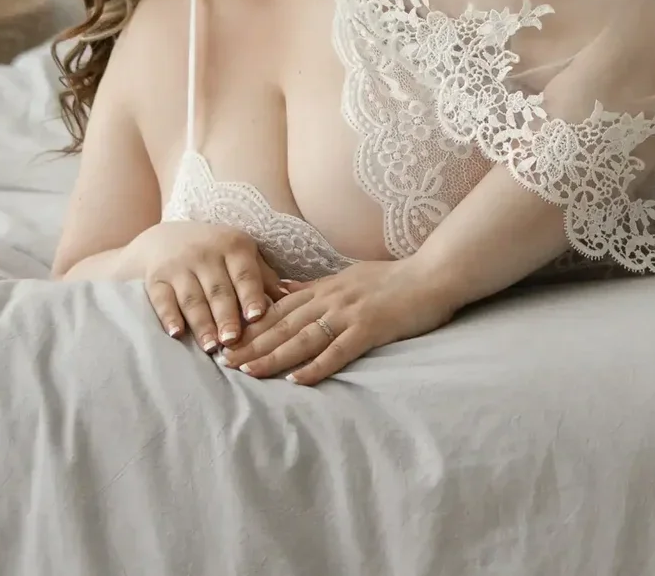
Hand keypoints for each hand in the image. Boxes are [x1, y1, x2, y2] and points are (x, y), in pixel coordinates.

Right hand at [130, 220, 286, 351]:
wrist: (165, 239)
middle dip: (226, 316)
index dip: (251, 295)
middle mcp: (206, 253)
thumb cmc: (215, 252)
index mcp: (234, 246)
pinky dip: (169, 317)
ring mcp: (179, 265)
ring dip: (202, 323)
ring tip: (210, 347)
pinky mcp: (155, 278)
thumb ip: (263, 278)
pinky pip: (162, 299)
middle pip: (219, 290)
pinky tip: (177, 334)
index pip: (245, 274)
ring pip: (192, 298)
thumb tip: (292, 300)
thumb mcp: (241, 255)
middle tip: (233, 341)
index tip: (257, 317)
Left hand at [212, 257, 463, 385]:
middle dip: (251, 343)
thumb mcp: (348, 275)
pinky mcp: (370, 328)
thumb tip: (286, 288)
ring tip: (248, 371)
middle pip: (283, 324)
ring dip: (273, 355)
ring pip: (303, 337)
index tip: (225, 338)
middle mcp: (331, 299)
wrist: (432, 274)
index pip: (278, 308)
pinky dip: (316, 365)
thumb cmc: (393, 278)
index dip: (250, 324)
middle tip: (222, 361)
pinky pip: (338, 350)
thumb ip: (316, 286)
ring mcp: (349, 313)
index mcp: (325, 288)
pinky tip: (297, 380)